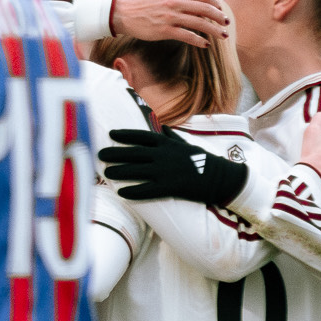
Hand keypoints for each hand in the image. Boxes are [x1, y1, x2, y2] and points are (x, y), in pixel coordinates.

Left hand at [102, 128, 245, 205]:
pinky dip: (133, 191)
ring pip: (137, 171)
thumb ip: (172, 137)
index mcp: (168, 143)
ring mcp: (166, 171)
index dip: (125, 134)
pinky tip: (121, 192)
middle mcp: (164, 155)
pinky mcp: (170, 187)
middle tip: (100, 154)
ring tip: (106, 173)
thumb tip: (162, 128)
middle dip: (115, 153)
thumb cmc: (202, 161)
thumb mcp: (186, 145)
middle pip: (134, 153)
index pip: (142, 136)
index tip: (111, 134)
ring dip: (119, 171)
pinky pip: (147, 190)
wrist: (220, 177)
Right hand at [110, 0, 228, 47]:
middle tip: (227, 22)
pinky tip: (206, 44)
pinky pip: (187, 36)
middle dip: (219, 16)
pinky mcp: (164, 31)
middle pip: (205, 8)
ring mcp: (170, 17)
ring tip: (223, 35)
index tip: (220, 8)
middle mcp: (175, 2)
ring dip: (214, 30)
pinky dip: (198, 41)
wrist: (120, 13)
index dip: (215, 2)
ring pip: (199, 23)